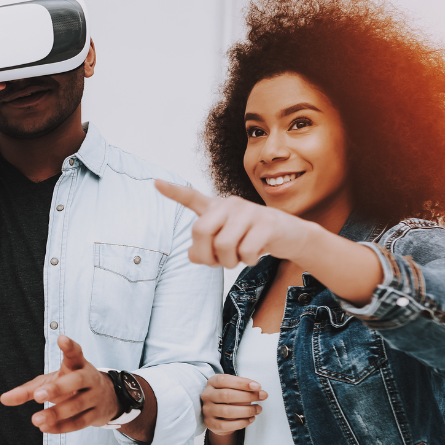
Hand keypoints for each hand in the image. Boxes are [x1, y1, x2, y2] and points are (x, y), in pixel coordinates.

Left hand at [1, 335, 120, 432]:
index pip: (75, 353)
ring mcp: (95, 396)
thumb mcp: (50, 382)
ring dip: (56, 414)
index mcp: (78, 365)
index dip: (69, 346)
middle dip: (57, 388)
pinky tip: (46, 428)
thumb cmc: (70, 385)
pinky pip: (79, 422)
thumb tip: (3, 399)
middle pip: (76, 380)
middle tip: (38, 395)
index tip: (61, 338)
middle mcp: (89, 378)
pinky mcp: (96, 415)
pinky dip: (62, 427)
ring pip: (77, 404)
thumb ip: (27, 390)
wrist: (105, 398)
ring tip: (36, 420)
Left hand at [154, 180, 318, 268]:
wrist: (289, 235)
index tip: (154, 182)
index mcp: (215, 208)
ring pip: (224, 245)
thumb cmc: (249, 239)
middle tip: (217, 262)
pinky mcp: (267, 222)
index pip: (191, 198)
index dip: (173, 192)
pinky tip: (256, 254)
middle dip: (206, 255)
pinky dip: (248, 261)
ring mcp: (248, 211)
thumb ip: (203, 250)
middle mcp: (229, 204)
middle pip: (201, 231)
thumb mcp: (223, 244)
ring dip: (229, 262)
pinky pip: (246, 251)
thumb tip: (193, 255)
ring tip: (239, 257)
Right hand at [201, 374, 266, 434]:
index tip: (257, 386)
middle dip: (247, 396)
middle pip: (226, 395)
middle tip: (261, 397)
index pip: (224, 380)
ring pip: (227, 411)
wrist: (219, 415)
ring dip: (246, 411)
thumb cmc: (230, 398)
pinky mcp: (210, 423)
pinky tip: (251, 419)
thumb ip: (246, 388)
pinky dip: (241, 423)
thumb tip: (261, 393)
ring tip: (258, 409)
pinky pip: (226, 425)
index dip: (242, 383)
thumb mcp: (235, 388)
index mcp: (212, 382)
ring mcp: (207, 410)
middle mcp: (207, 395)